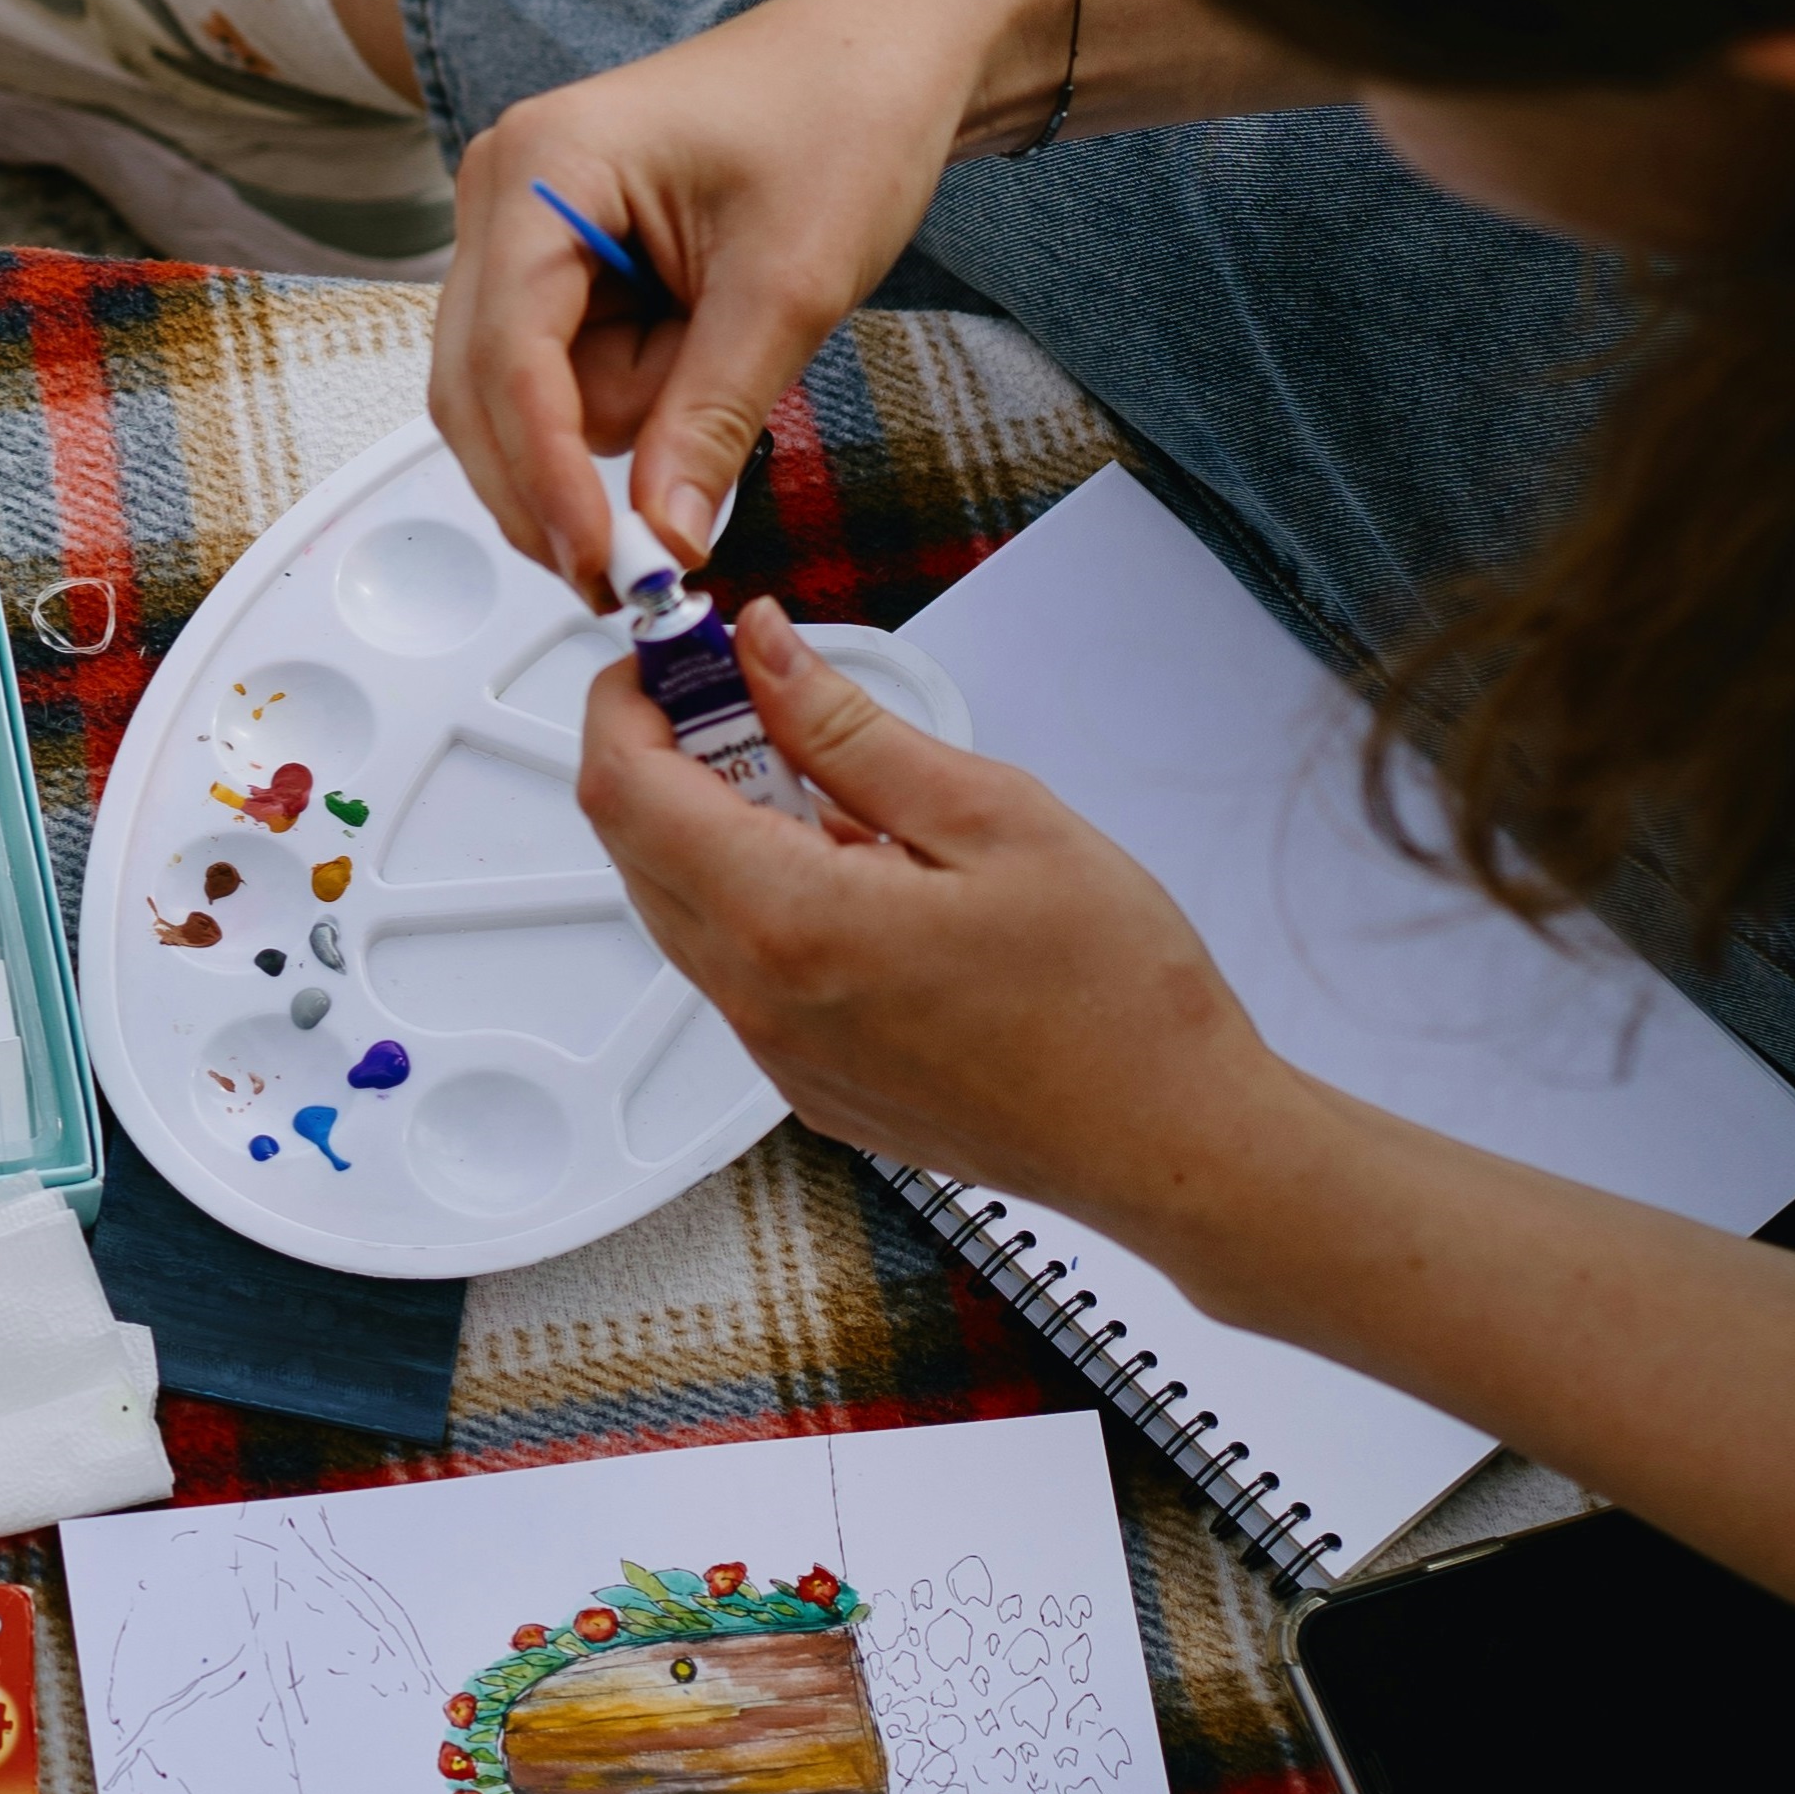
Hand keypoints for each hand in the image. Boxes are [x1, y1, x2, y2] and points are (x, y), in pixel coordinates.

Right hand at [433, 0, 1027, 596]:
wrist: (888, 57)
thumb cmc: (843, 116)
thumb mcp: (788, 287)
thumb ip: (710, 420)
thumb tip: (665, 537)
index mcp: (544, 168)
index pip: (507, 359)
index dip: (543, 476)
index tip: (600, 562)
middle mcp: (504, 190)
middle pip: (481, 388)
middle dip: (564, 469)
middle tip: (646, 559)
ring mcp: (521, 225)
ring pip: (525, 394)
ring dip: (623, 413)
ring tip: (725, 342)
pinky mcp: (555, 259)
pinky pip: (563, 371)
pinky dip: (631, 389)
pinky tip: (696, 340)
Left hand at [576, 597, 1309, 1229]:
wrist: (1169, 1141)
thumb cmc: (1113, 997)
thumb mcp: (990, 814)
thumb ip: (847, 727)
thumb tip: (764, 652)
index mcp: (789, 920)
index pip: (624, 788)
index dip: (628, 701)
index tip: (680, 654)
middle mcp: (759, 999)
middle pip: (633, 847)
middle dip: (669, 750)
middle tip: (756, 693)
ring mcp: (777, 1052)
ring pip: (680, 907)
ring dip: (714, 823)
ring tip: (828, 782)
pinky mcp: (807, 1082)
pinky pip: (735, 968)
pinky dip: (756, 896)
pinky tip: (854, 870)